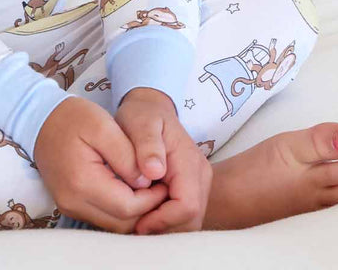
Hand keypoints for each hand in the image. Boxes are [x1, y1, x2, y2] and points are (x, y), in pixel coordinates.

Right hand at [32, 96, 169, 232]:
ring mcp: (70, 206)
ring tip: (146, 188)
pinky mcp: (70, 205)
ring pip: (113, 225)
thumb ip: (127, 155)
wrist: (41, 119)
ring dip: (133, 212)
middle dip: (145, 209)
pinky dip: (119, 209)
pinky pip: (102, 217)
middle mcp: (73, 201)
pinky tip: (129, 190)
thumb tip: (145, 181)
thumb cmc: (73, 117)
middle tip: (159, 188)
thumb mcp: (103, 125)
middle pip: (121, 223)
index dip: (151, 199)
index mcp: (82, 181)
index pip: (127, 207)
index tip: (163, 182)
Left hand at [114, 87, 212, 233]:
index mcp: (190, 162)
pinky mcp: (192, 189)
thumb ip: (147, 145)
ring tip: (138, 222)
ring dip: (165, 228)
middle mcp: (201, 176)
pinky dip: (166, 222)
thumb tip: (155, 171)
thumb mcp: (140, 122)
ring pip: (189, 223)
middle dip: (165, 229)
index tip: (138, 222)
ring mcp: (199, 183)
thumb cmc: (142, 114)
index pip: (188, 206)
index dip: (164, 220)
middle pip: (192, 221)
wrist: (150, 108)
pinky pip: (184, 216)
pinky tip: (145, 216)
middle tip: (136, 227)